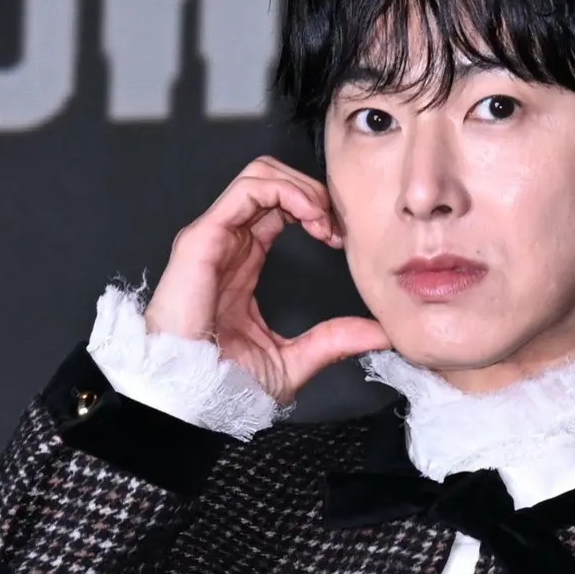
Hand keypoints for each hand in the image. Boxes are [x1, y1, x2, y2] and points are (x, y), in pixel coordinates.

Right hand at [143, 156, 391, 403]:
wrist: (194, 399)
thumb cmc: (226, 383)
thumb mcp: (296, 358)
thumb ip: (336, 339)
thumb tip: (380, 334)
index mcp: (244, 261)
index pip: (280, 208)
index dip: (315, 209)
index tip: (340, 238)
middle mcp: (228, 242)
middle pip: (272, 181)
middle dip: (312, 191)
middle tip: (335, 226)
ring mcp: (213, 237)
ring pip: (260, 174)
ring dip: (302, 187)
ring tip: (323, 219)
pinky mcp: (203, 239)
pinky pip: (247, 189)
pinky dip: (286, 191)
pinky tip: (309, 216)